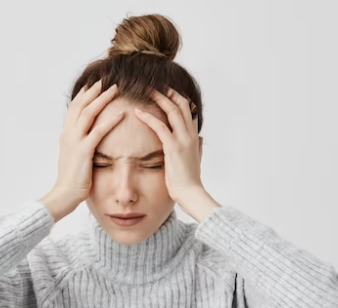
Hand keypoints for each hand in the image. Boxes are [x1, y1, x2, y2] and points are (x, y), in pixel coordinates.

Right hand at [53, 79, 123, 203]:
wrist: (64, 194)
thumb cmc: (71, 179)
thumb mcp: (71, 157)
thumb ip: (75, 144)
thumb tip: (79, 137)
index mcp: (65, 135)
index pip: (74, 108)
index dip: (84, 95)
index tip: (94, 85)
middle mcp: (68, 134)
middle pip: (80, 105)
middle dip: (93, 91)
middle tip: (106, 80)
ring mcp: (74, 141)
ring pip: (88, 113)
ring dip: (102, 99)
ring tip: (115, 89)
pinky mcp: (83, 151)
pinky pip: (98, 132)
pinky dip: (110, 121)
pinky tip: (121, 114)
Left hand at [133, 87, 203, 202]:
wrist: (191, 194)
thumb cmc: (189, 181)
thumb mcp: (195, 160)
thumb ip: (197, 148)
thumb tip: (200, 140)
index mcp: (194, 137)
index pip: (189, 110)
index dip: (178, 97)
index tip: (166, 90)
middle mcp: (191, 135)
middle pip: (182, 104)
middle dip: (168, 92)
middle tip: (154, 84)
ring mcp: (183, 140)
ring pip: (173, 110)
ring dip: (159, 98)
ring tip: (146, 90)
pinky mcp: (173, 148)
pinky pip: (160, 127)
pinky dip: (148, 117)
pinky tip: (137, 112)